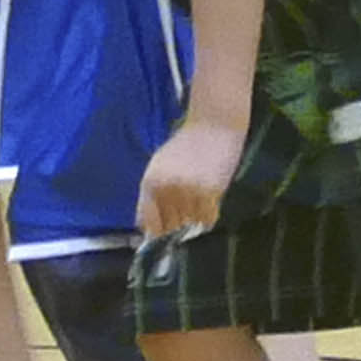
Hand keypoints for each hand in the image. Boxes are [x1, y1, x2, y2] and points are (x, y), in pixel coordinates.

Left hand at [135, 120, 239, 239]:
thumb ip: (153, 194)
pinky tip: (208, 203)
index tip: (162, 234)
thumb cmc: (184, 146)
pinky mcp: (210, 193)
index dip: (155, 230)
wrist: (212, 126)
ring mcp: (188, 192)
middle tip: (186, 210)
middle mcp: (166, 190)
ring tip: (197, 200)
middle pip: (169, 226)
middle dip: (176, 223)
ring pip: (189, 224)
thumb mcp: (159, 167)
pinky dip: (208, 217)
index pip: (147, 221)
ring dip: (193, 219)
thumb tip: (149, 226)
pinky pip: (207, 220)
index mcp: (150, 183)